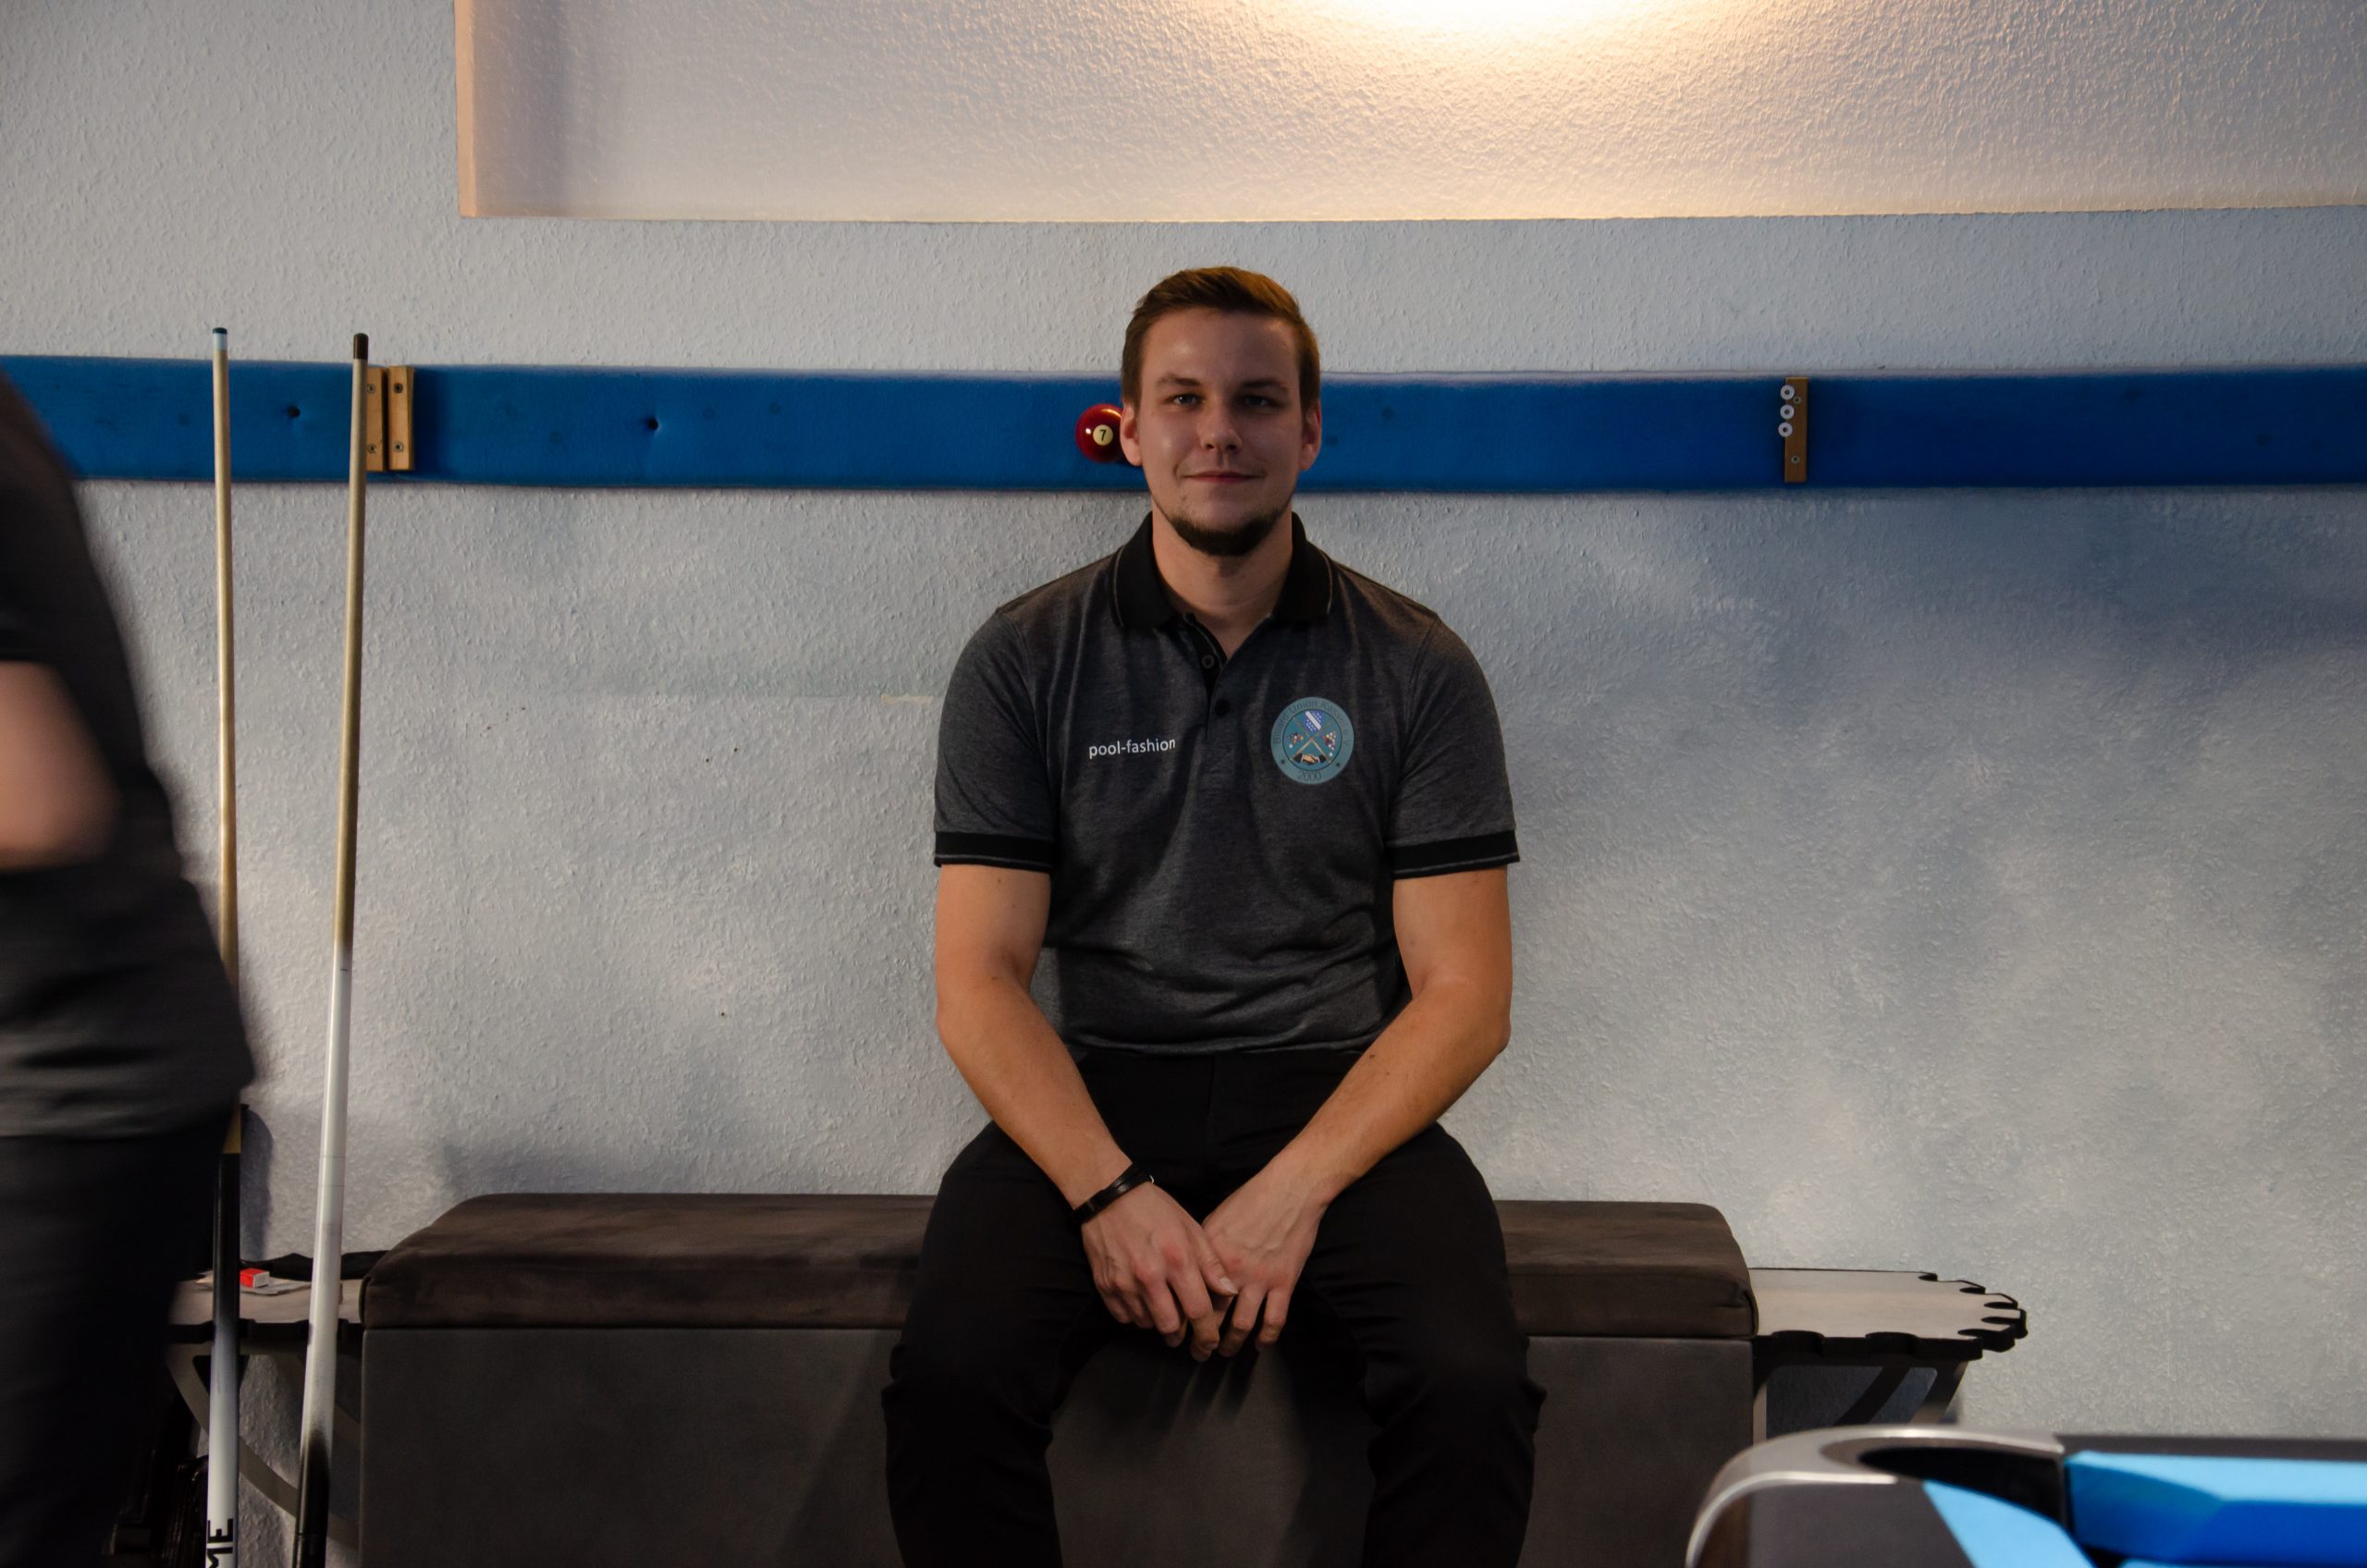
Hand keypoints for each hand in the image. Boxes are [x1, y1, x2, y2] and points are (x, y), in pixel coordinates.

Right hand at [1079, 1182, 1238, 1356]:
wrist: (1108, 1197)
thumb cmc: (1155, 1209)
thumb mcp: (1191, 1228)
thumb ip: (1210, 1263)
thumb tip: (1230, 1292)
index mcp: (1177, 1259)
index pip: (1198, 1310)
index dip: (1207, 1333)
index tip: (1211, 1343)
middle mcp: (1149, 1275)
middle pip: (1170, 1326)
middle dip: (1181, 1335)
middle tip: (1185, 1333)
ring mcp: (1124, 1283)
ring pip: (1147, 1324)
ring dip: (1158, 1323)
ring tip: (1163, 1310)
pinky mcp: (1105, 1286)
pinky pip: (1125, 1318)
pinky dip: (1136, 1316)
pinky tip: (1142, 1302)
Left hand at [1199, 1164, 1325, 1355]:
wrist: (1290, 1189)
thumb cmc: (1252, 1200)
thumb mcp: (1216, 1220)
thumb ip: (1203, 1250)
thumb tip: (1189, 1271)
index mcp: (1210, 1254)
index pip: (1189, 1295)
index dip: (1181, 1318)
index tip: (1177, 1331)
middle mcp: (1231, 1271)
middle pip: (1212, 1316)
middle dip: (1202, 1340)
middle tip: (1198, 1352)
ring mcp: (1259, 1279)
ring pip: (1241, 1326)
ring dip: (1231, 1345)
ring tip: (1224, 1353)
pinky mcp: (1284, 1282)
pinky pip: (1274, 1320)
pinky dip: (1266, 1339)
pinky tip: (1259, 1346)